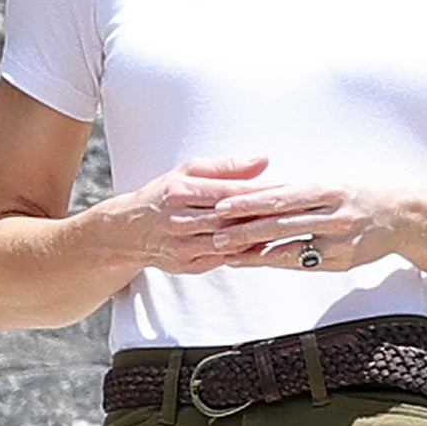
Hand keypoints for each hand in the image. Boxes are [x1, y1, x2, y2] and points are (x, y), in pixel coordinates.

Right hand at [106, 155, 280, 273]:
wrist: (129, 230)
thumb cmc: (164, 195)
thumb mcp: (187, 171)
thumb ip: (226, 167)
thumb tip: (262, 160)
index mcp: (180, 192)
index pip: (228, 192)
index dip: (259, 191)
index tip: (287, 187)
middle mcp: (180, 220)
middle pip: (231, 219)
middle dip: (265, 215)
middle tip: (297, 210)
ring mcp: (183, 246)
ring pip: (230, 242)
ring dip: (259, 237)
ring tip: (288, 229)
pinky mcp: (188, 265)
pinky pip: (225, 259)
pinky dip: (247, 253)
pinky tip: (266, 246)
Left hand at [211, 183, 414, 271]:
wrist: (406, 215)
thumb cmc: (363, 192)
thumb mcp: (332, 181)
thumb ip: (298, 188)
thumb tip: (258, 189)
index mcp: (328, 189)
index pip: (281, 196)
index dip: (250, 203)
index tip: (223, 206)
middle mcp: (335, 215)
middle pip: (282, 224)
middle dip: (245, 230)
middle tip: (215, 234)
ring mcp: (340, 241)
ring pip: (290, 247)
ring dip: (255, 251)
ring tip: (228, 252)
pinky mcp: (343, 260)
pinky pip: (304, 262)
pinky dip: (277, 261)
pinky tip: (256, 262)